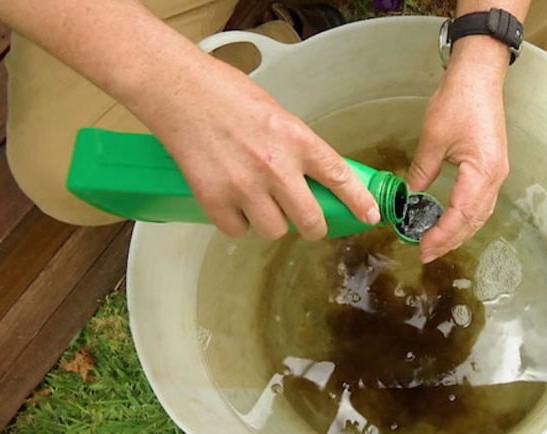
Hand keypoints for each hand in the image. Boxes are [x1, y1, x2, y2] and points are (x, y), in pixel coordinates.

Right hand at [133, 55, 380, 239]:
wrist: (177, 89)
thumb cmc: (225, 93)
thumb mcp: (277, 114)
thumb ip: (297, 147)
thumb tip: (314, 177)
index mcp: (297, 139)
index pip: (340, 177)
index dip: (358, 202)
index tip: (370, 217)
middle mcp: (276, 167)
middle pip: (310, 221)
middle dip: (312, 226)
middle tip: (307, 221)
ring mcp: (244, 186)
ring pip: (274, 230)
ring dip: (271, 222)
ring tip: (257, 200)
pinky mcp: (214, 199)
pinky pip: (237, 230)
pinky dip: (236, 222)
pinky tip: (230, 201)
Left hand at [407, 36, 509, 262]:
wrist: (479, 76)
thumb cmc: (459, 101)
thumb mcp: (433, 139)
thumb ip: (421, 172)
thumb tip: (408, 196)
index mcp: (482, 172)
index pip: (460, 216)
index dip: (441, 236)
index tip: (422, 248)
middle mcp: (495, 177)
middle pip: (473, 221)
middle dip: (450, 240)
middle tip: (426, 253)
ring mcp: (497, 173)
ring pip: (480, 214)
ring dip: (459, 232)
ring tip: (437, 243)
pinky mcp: (494, 167)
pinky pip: (482, 202)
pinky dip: (467, 217)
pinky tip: (452, 220)